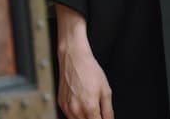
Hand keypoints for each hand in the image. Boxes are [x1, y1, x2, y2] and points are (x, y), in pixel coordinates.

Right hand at [55, 4, 113, 118]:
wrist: (73, 57)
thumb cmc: (89, 70)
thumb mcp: (106, 90)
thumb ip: (108, 111)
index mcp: (89, 107)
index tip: (104, 118)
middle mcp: (76, 109)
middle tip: (98, 112)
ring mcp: (67, 107)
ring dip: (85, 118)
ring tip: (89, 106)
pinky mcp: (61, 104)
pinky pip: (69, 116)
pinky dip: (76, 114)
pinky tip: (81, 104)